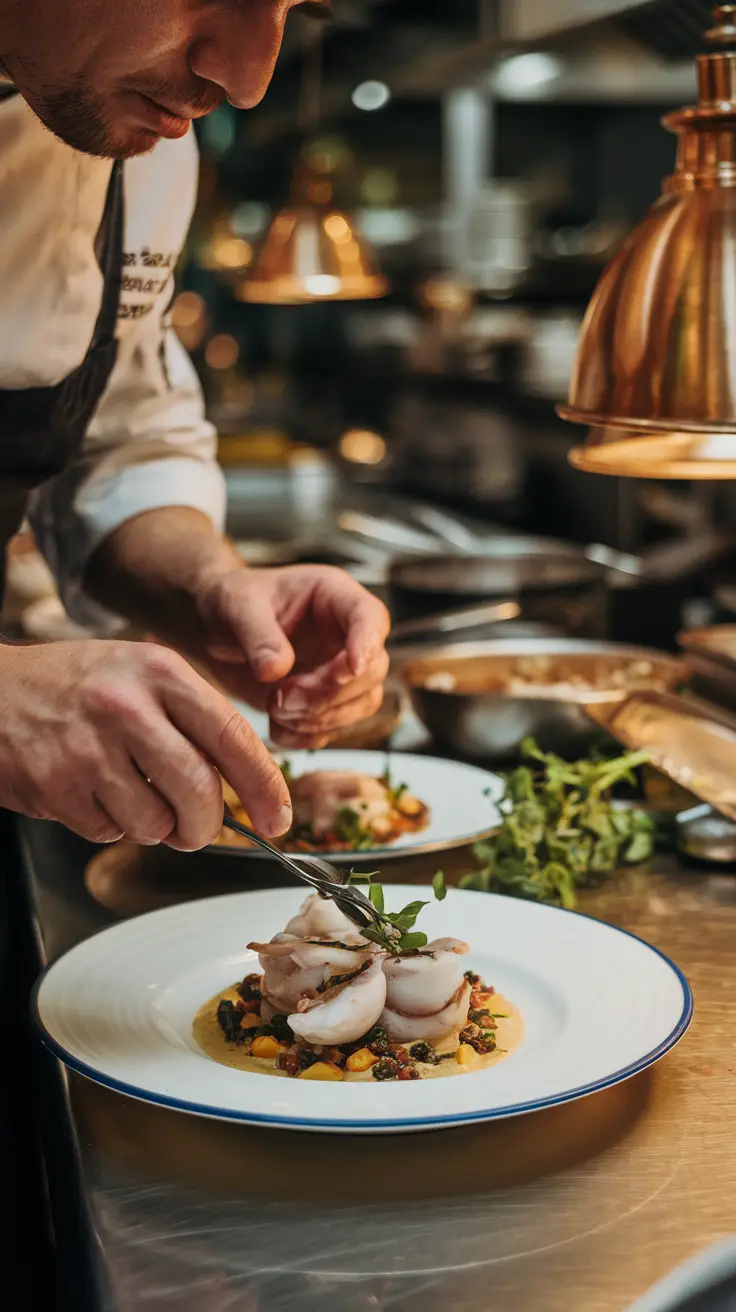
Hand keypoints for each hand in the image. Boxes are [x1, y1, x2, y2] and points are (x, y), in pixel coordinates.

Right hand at [0, 640, 291, 848]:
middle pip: (200, 792)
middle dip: (205, 826)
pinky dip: (109, 825)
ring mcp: (88, 748)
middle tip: (197, 828)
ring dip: (153, 827)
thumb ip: (193, 720)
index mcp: (160, 672)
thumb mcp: (142, 675)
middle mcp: (127, 706)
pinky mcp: (55, 786)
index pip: (234, 737)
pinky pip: (108, 832)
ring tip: (130, 796)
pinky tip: (92, 793)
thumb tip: (245, 786)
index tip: (278, 817)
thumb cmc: (75, 685)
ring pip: (155, 822)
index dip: (265, 787)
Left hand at [196, 565, 390, 748]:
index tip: (349, 669)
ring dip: (320, 717)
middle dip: (329, 692)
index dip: (367, 645)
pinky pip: (336, 728)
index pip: (371, 618)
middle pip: (371, 671)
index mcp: (334, 596)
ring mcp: (339, 670)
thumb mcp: (237, 607)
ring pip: (362, 704)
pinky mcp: (325, 701)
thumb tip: (276, 670)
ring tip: (274, 707)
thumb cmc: (230, 602)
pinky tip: (275, 724)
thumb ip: (258, 635)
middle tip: (280, 698)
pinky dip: (306, 734)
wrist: (213, 629)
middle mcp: (345, 634)